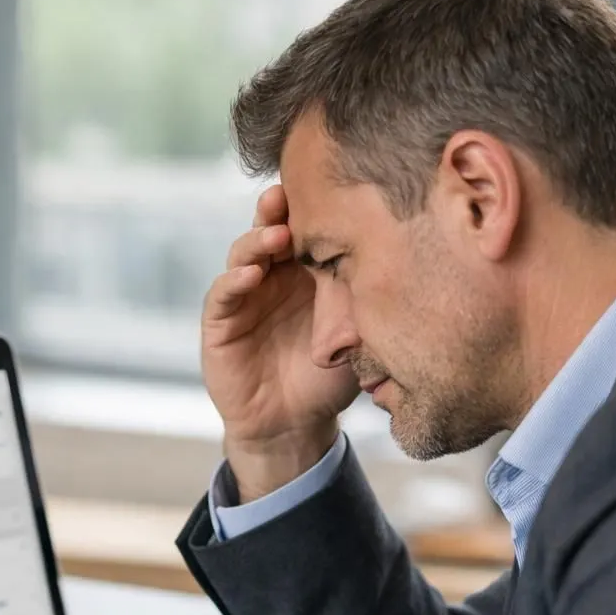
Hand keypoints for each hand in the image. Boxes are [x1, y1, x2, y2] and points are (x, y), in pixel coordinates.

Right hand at [201, 185, 358, 501]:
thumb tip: (395, 261)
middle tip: (288, 194)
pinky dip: (234, 280)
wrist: (295, 426)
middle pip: (270, 229)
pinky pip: (223, 295)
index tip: (325, 187)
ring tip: (276, 233)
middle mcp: (272, 277)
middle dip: (277, 209)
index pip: (304, 229)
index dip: (309, 207)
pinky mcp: (220, 323)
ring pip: (243, 254)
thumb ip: (362, 299)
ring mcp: (244, 297)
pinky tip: (251, 273)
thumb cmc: (328, 378)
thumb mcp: (354, 335)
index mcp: (305, 273)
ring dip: (257, 240)